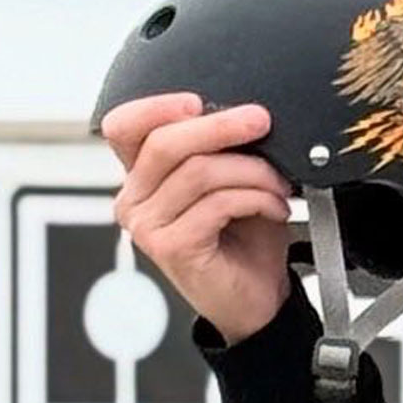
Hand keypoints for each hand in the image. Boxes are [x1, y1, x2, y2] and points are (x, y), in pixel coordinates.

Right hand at [102, 93, 296, 342]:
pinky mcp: (171, 246)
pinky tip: (274, 208)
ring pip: (199, 171)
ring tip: (279, 186)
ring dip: (252, 171)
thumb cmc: (244, 241)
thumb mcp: (232, 183)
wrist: (257, 300)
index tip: (196, 102)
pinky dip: (256, 198)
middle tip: (260, 121)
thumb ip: (221, 150)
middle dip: (220, 126)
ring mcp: (147, 226)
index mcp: (142, 178)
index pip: (124, 127)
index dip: (155, 107)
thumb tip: (242, 115)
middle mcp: (134, 200)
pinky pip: (217, 203)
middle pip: (165, 143)